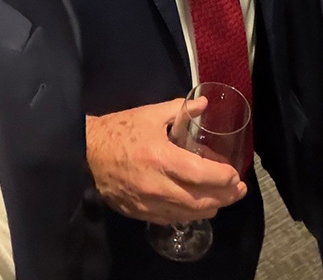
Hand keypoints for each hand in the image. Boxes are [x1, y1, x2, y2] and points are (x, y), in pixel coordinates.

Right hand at [86, 99, 247, 223]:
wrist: (84, 153)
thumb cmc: (118, 130)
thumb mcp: (149, 114)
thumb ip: (180, 109)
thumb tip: (205, 104)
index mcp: (161, 157)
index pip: (201, 174)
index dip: (223, 177)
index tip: (234, 174)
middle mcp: (157, 185)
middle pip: (199, 200)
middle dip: (224, 197)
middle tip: (238, 190)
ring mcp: (147, 202)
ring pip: (187, 213)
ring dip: (210, 208)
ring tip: (224, 200)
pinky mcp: (138, 212)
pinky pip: (170, 219)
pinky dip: (188, 215)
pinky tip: (197, 208)